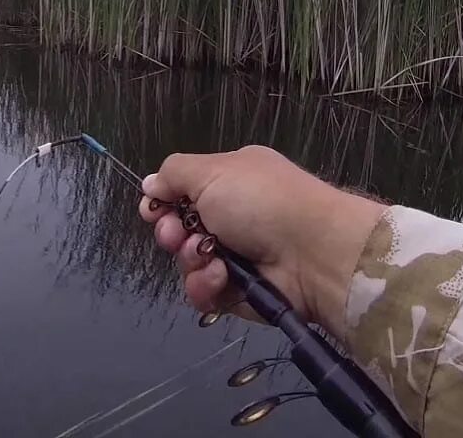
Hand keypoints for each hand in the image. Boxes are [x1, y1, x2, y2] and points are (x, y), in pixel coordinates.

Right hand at [138, 146, 385, 339]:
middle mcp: (231, 217)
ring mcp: (235, 256)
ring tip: (209, 256)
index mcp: (229, 181)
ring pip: (187, 263)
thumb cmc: (261, 201)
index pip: (181, 193)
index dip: (162, 203)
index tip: (153, 210)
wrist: (314, 251)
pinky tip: (221, 277)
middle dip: (170, 233)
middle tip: (177, 235)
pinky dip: (206, 285)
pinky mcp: (238, 291)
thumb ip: (173, 174)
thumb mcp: (212, 171)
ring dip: (190, 260)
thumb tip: (149, 185)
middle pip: (178, 230)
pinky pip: (204, 291)